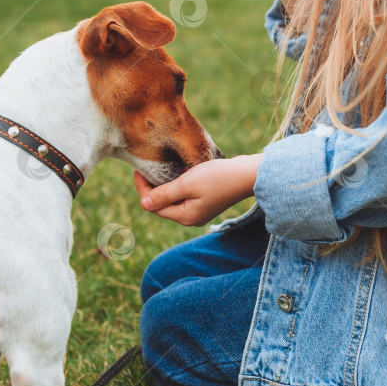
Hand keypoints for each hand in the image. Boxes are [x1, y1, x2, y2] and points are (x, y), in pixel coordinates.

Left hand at [134, 154, 262, 226]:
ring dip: (165, 185)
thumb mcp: (186, 184)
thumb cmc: (217, 178)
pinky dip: (178, 185)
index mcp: (185, 217)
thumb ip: (164, 194)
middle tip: (146, 167)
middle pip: (163, 204)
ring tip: (159, 168)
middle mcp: (191, 218)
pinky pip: (185, 195)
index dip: (143, 189)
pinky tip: (177, 172)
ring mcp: (200, 211)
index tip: (137, 171)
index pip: (154, 206)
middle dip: (153, 187)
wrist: (248, 175)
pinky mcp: (207, 202)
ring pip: (174, 199)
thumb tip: (143, 204)